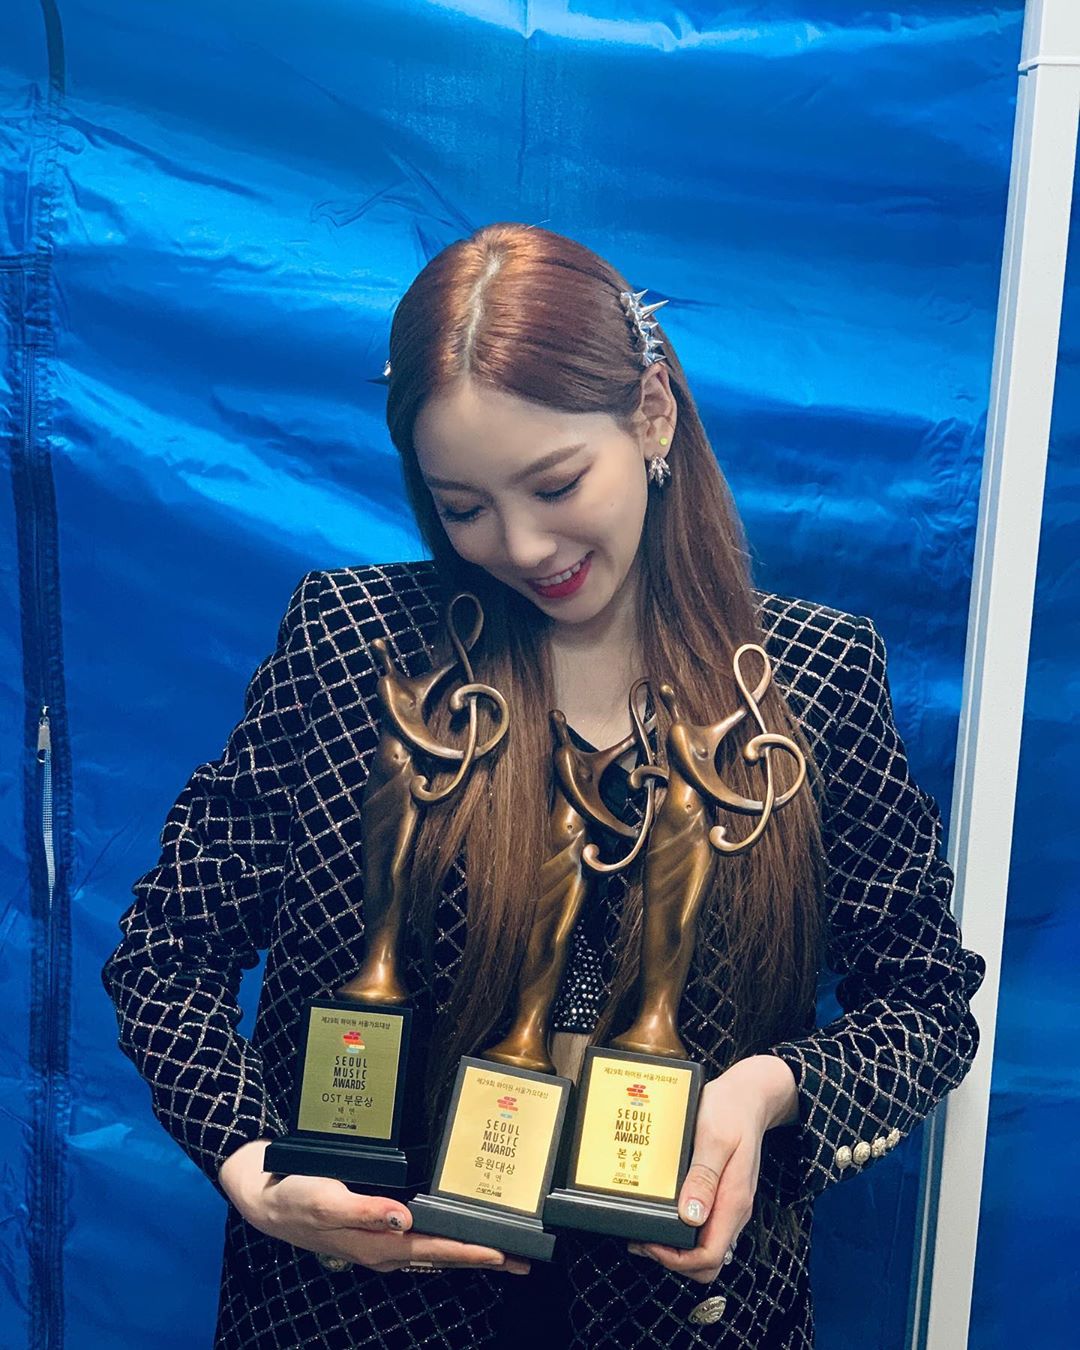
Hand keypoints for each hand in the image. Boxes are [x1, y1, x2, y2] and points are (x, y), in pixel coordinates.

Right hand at [219, 1139, 530, 1275]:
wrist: (265, 1197)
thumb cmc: (295, 1196)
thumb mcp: (326, 1200)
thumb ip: (365, 1210)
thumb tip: (403, 1220)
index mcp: (378, 1244)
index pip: (435, 1249)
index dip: (470, 1250)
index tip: (503, 1253)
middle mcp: (384, 1247)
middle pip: (443, 1254)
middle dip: (483, 1257)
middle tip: (523, 1260)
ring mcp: (381, 1241)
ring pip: (435, 1248)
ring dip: (468, 1248)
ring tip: (504, 1250)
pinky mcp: (376, 1229)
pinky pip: (420, 1237)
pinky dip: (445, 1236)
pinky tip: (455, 1228)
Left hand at [627, 1055, 797, 1283]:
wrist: (749, 1095)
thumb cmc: (731, 1110)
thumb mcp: (715, 1137)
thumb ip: (704, 1176)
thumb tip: (690, 1215)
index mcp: (733, 1200)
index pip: (709, 1255)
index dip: (676, 1258)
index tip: (651, 1241)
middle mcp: (733, 1208)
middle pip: (707, 1260)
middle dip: (673, 1258)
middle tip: (643, 1238)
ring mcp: (728, 1202)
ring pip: (705, 1245)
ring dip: (675, 1245)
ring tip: (647, 1226)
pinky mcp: (721, 1193)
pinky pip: (703, 1225)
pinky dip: (681, 1227)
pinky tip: (662, 1209)